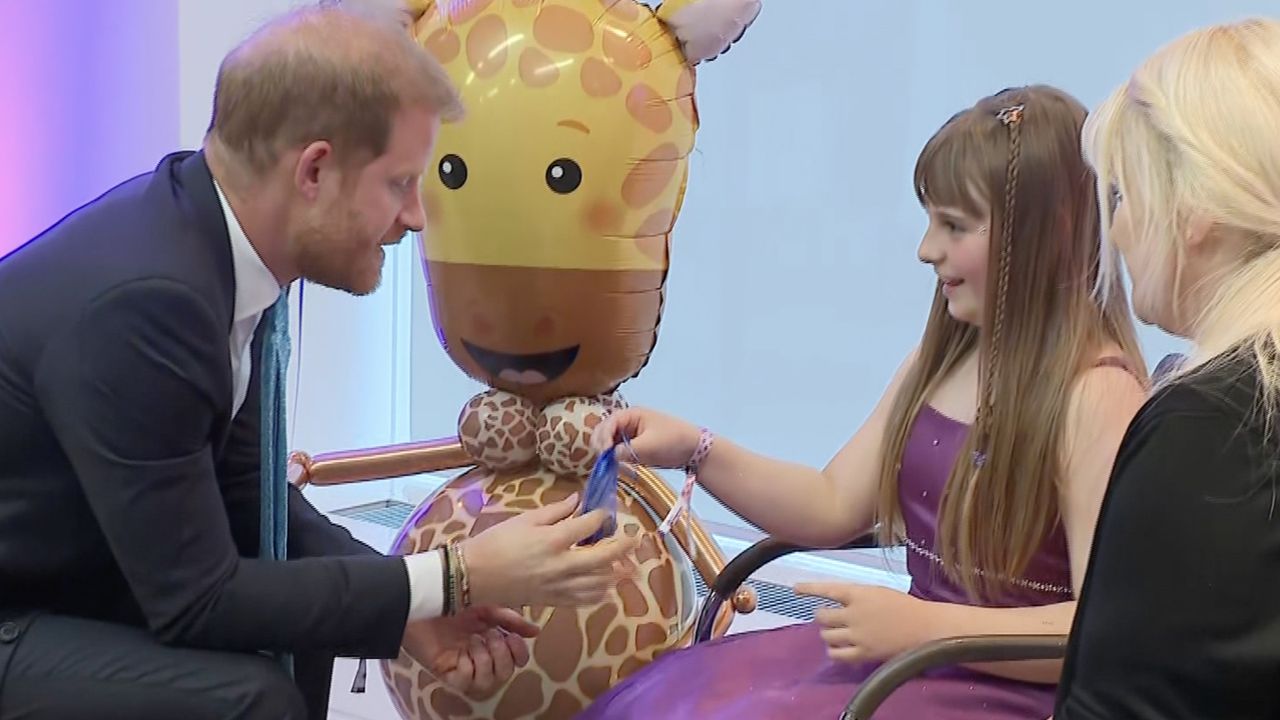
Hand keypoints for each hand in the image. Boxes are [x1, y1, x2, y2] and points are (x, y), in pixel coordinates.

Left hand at [401, 606, 538, 693]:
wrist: (422, 598)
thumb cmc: (451, 598)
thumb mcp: (486, 606)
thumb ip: (509, 619)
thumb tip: (535, 631)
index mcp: (490, 640)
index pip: (514, 660)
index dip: (519, 654)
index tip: (513, 638)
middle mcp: (478, 656)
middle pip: (504, 675)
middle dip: (502, 656)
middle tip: (491, 637)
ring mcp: (462, 666)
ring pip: (486, 683)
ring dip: (485, 661)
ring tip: (473, 642)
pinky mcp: (445, 671)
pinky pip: (465, 683)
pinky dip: (469, 668)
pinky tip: (462, 653)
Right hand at [460, 493, 638, 609]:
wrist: (473, 577)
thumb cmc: (495, 543)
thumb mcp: (524, 520)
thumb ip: (554, 511)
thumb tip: (577, 500)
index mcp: (553, 540)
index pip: (590, 525)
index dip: (602, 516)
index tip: (606, 510)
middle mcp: (562, 565)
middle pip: (605, 557)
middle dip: (624, 546)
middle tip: (635, 539)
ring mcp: (559, 586)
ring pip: (600, 582)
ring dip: (616, 572)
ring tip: (625, 564)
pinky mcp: (554, 601)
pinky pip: (585, 600)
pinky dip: (599, 593)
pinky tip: (605, 586)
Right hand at [589, 406, 701, 468]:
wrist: (695, 450)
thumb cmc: (673, 441)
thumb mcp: (649, 446)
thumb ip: (626, 451)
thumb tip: (609, 457)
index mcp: (632, 414)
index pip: (609, 423)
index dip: (603, 437)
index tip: (604, 452)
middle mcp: (628, 422)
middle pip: (605, 430)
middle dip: (600, 443)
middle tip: (602, 460)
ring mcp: (630, 434)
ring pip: (609, 441)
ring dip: (605, 451)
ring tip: (606, 464)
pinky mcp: (634, 445)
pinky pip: (617, 450)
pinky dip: (613, 457)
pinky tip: (612, 465)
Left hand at [793, 582, 932, 663]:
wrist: (924, 628)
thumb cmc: (904, 606)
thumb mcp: (877, 592)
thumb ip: (855, 596)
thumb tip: (836, 603)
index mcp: (859, 594)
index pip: (827, 589)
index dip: (809, 588)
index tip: (795, 588)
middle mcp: (854, 614)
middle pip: (822, 616)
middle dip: (822, 616)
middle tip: (829, 618)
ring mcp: (858, 635)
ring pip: (826, 636)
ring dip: (828, 634)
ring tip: (836, 632)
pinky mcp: (864, 653)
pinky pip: (837, 655)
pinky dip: (834, 651)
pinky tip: (838, 648)